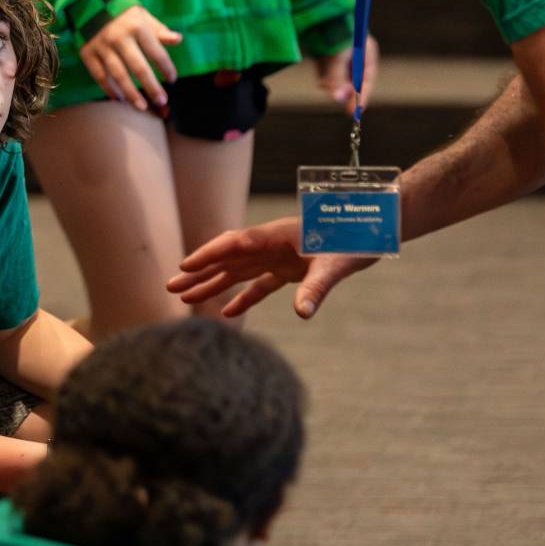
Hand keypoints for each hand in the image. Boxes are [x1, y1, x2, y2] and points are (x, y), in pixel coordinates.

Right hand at [78, 5, 180, 110]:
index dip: (166, 67)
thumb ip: (159, 31)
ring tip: (142, 106)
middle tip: (162, 101)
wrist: (91, 2)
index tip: (172, 79)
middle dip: (151, 87)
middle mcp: (119, 37)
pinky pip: (100, 76)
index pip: (156, 52)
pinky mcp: (87, 53)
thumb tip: (178, 39)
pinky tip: (120, 98)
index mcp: (137, 27)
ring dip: (131, 93)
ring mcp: (102, 46)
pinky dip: (109, 89)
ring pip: (118, 75)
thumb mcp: (143, 17)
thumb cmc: (125, 14)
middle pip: (138, 68)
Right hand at [170, 216, 377, 318]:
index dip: (209, 254)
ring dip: (213, 283)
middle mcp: (271, 245)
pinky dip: (243, 297)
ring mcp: (278, 256)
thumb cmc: (355, 241)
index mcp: (276, 236)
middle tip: (171, 286)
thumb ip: (317, 287)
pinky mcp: (289, 269)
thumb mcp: (336, 265)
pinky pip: (259, 284)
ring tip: (186, 298)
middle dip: (199, 271)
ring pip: (238, 271)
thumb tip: (303, 313)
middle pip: (227, 258)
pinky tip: (227, 313)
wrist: (373, 231)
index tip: (185, 266)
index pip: (234, 244)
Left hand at [314, 35, 378, 115]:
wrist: (317, 8)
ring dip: (329, 80)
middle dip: (341, 89)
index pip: (367, 80)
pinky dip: (321, 72)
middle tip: (331, 93)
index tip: (354, 112)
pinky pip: (325, 70)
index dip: (361, 97)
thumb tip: (337, 99)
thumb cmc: (334, 28)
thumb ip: (337, 77)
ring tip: (323, 72)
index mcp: (366, 52)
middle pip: (351, 82)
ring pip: (336, 77)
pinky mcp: (328, 54)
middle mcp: (356, 55)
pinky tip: (318, 64)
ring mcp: (342, 55)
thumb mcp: (337, 54)